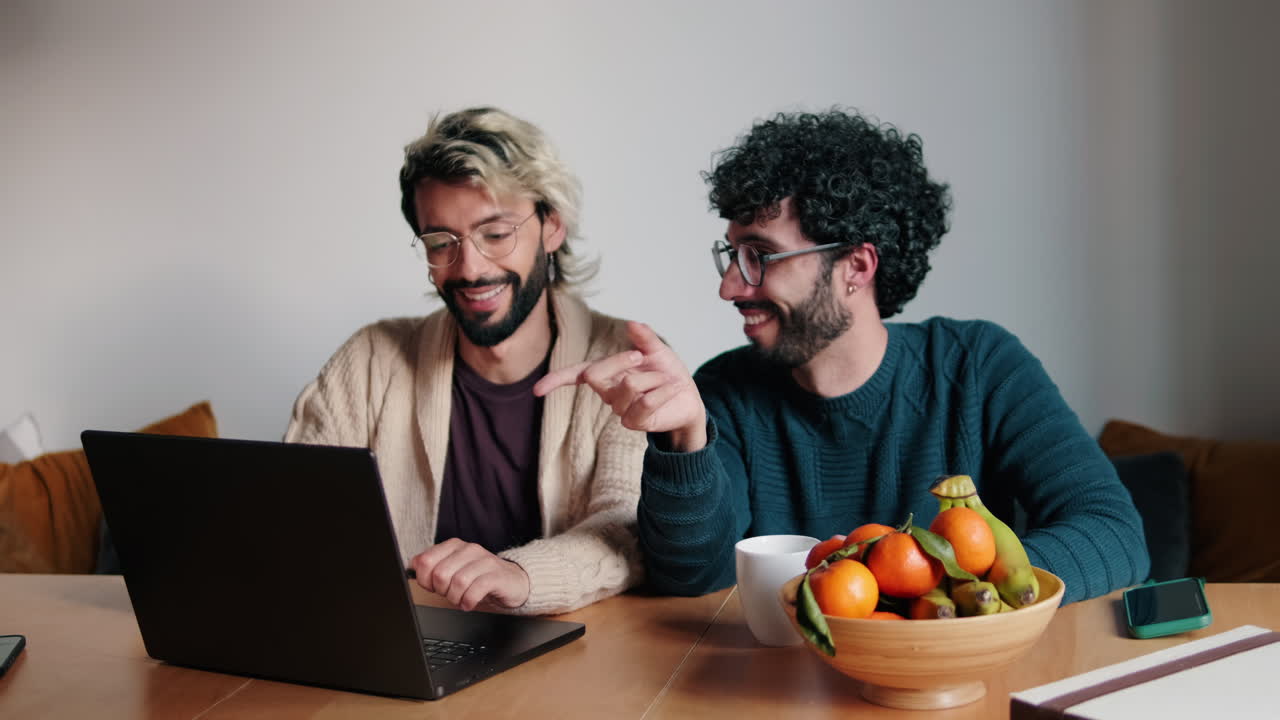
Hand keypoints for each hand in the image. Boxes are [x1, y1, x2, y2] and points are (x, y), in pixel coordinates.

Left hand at [410, 539, 530, 610]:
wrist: (511, 581)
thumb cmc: (477, 578)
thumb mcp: (453, 571)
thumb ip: (432, 568)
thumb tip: (412, 567)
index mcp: (454, 546)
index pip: (425, 561)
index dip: (424, 580)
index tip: (432, 587)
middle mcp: (469, 549)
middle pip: (440, 574)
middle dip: (441, 591)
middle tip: (450, 594)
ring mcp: (484, 561)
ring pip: (458, 582)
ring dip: (455, 598)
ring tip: (460, 599)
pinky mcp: (496, 575)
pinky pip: (475, 590)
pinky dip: (468, 601)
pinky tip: (469, 603)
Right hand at [533, 321, 707, 451]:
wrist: (688, 398)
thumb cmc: (667, 373)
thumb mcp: (658, 350)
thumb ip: (644, 338)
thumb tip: (631, 324)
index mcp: (607, 372)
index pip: (575, 376)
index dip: (556, 381)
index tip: (538, 390)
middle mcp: (609, 391)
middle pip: (594, 375)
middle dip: (618, 360)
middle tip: (639, 356)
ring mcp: (620, 409)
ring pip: (627, 386)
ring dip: (652, 378)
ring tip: (665, 379)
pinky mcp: (636, 422)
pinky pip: (645, 403)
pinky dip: (663, 391)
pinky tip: (673, 387)